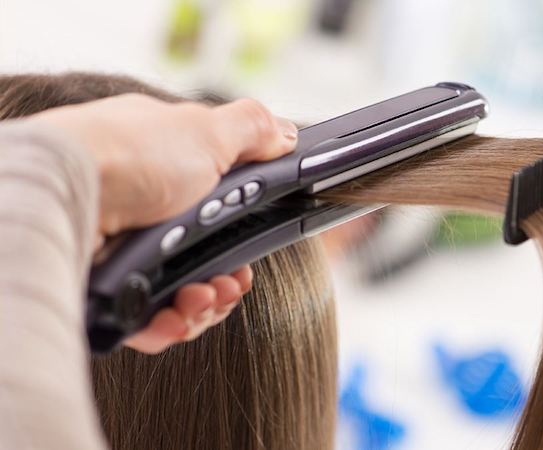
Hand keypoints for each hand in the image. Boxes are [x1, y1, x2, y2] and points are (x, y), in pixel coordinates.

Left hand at [32, 94, 297, 352]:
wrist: (66, 194)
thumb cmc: (133, 155)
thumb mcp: (208, 131)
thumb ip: (253, 131)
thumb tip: (285, 134)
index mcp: (168, 172)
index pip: (216, 213)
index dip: (239, 237)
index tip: (251, 253)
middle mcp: (144, 211)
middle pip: (201, 261)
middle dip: (225, 281)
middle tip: (230, 283)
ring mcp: (123, 251)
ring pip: (178, 297)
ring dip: (203, 306)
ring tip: (201, 298)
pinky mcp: (104, 289)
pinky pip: (146, 320)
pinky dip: (168, 324)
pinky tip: (175, 316)